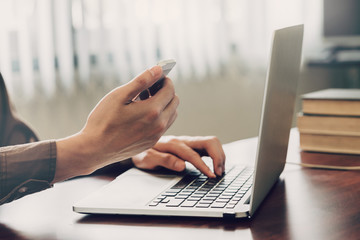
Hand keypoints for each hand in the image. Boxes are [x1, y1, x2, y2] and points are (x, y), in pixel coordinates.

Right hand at [54, 66, 178, 181]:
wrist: (95, 149)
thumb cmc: (103, 120)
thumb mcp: (119, 95)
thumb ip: (141, 81)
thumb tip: (158, 69)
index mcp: (152, 111)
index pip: (170, 90)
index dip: (165, 80)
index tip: (156, 77)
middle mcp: (159, 124)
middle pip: (174, 102)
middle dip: (166, 91)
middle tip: (149, 88)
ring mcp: (156, 135)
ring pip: (171, 114)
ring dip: (164, 104)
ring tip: (144, 100)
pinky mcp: (151, 142)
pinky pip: (163, 125)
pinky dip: (159, 116)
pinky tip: (142, 113)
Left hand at [132, 136, 225, 177]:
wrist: (139, 147)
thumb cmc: (143, 153)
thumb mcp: (148, 159)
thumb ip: (165, 160)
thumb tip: (182, 165)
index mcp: (173, 144)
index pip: (193, 154)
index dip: (204, 166)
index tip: (212, 176)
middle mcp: (184, 140)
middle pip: (209, 142)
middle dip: (218, 157)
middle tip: (219, 173)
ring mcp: (189, 142)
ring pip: (211, 143)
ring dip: (219, 155)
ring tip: (220, 170)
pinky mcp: (192, 146)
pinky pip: (209, 147)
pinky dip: (216, 155)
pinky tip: (216, 165)